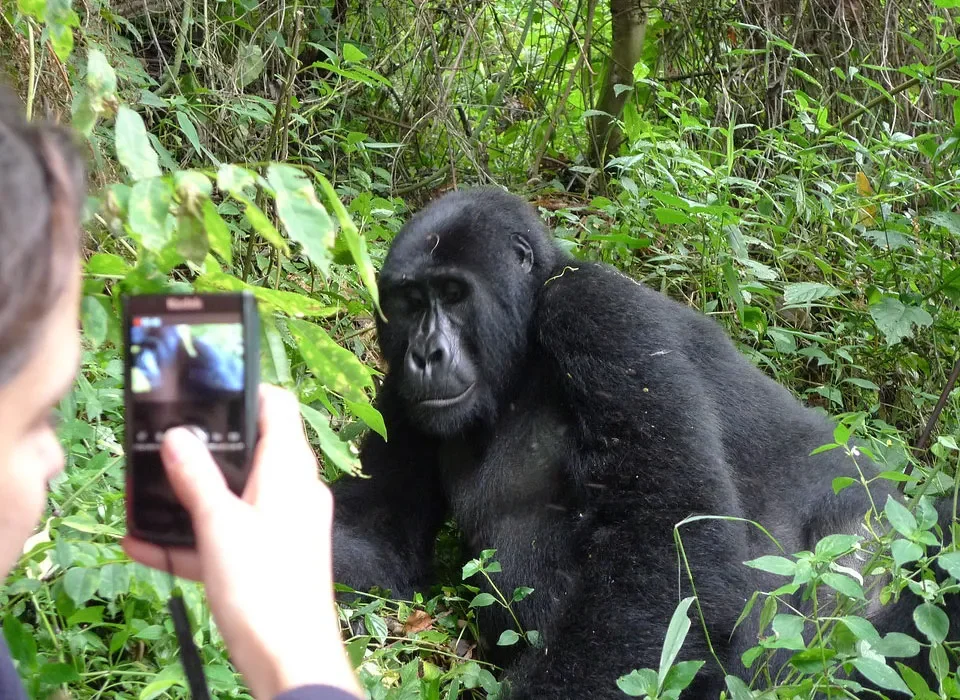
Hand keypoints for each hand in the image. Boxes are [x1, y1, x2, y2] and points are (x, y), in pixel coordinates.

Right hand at [123, 384, 361, 699]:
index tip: (204, 390)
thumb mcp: (221, 526)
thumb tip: (178, 434)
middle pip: (250, 452)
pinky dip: (194, 539)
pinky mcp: (269, 559)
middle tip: (159, 444)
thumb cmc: (263, 585)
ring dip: (190, 498)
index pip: (278, 407)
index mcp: (291, 470)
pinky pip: (228, 537)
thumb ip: (197, 478)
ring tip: (143, 495)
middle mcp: (293, 490)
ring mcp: (283, 526)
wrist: (290, 661)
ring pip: (233, 497)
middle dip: (204, 449)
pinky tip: (143, 544)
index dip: (245, 391)